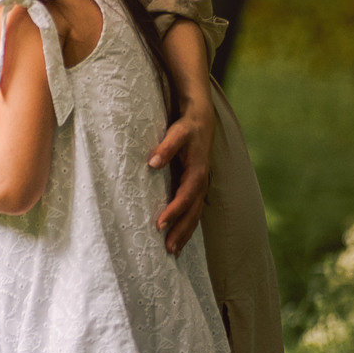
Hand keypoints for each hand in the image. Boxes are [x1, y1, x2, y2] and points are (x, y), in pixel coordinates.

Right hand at [150, 97, 214, 254]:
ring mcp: (197, 150)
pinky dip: (166, 153)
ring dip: (178, 203)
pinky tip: (152, 163)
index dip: (185, 231)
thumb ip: (169, 182)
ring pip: (191, 181)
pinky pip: (176, 142)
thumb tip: (152, 204)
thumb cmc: (182, 135)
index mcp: (198, 178)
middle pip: (195, 203)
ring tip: (161, 221)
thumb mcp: (177, 163)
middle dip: (182, 226)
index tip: (172, 252)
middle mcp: (201, 168)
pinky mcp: (188, 128)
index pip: (194, 211)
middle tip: (167, 245)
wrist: (196, 100)